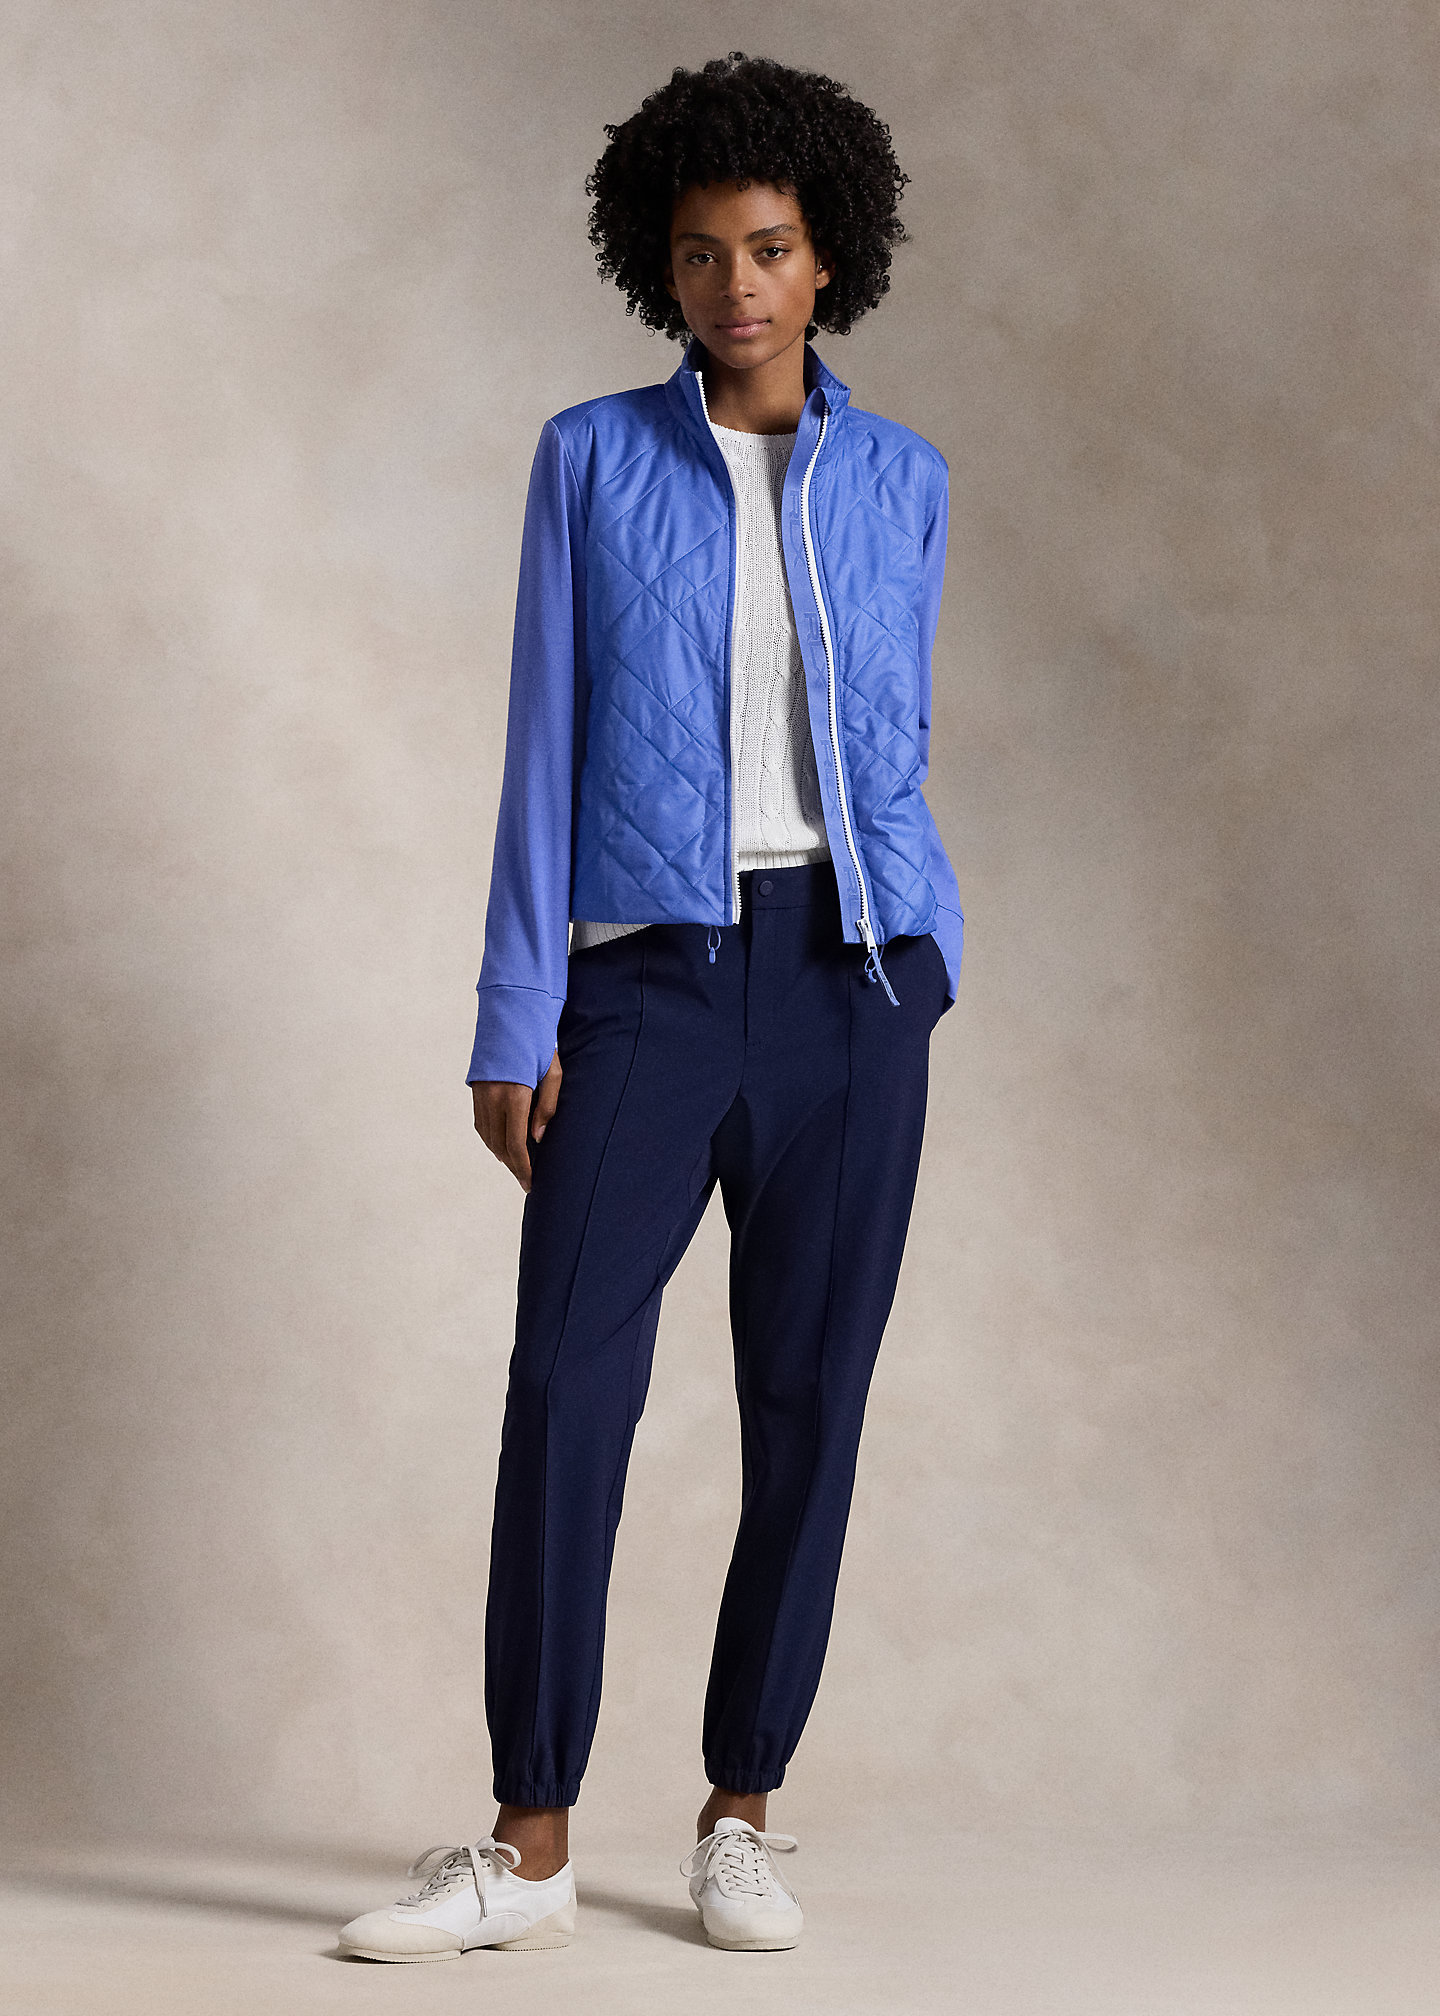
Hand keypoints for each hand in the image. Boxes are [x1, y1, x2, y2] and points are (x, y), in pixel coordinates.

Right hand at [472, 1049, 562, 1192]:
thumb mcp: (552, 1073)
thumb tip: (537, 1138)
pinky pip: (481, 1124)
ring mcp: (481, 1095)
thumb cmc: (538, 1043)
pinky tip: (502, 1145)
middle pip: (499, 1145)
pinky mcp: (476, 1091)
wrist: (510, 1016)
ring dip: (501, 1155)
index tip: (530, 1183)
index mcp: (514, 1095)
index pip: (515, 1144)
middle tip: (526, 1180)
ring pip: (487, 1137)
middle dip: (513, 1166)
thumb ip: (547, 1107)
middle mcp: (493, 1098)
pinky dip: (491, 1139)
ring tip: (517, 1166)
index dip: (522, 1167)